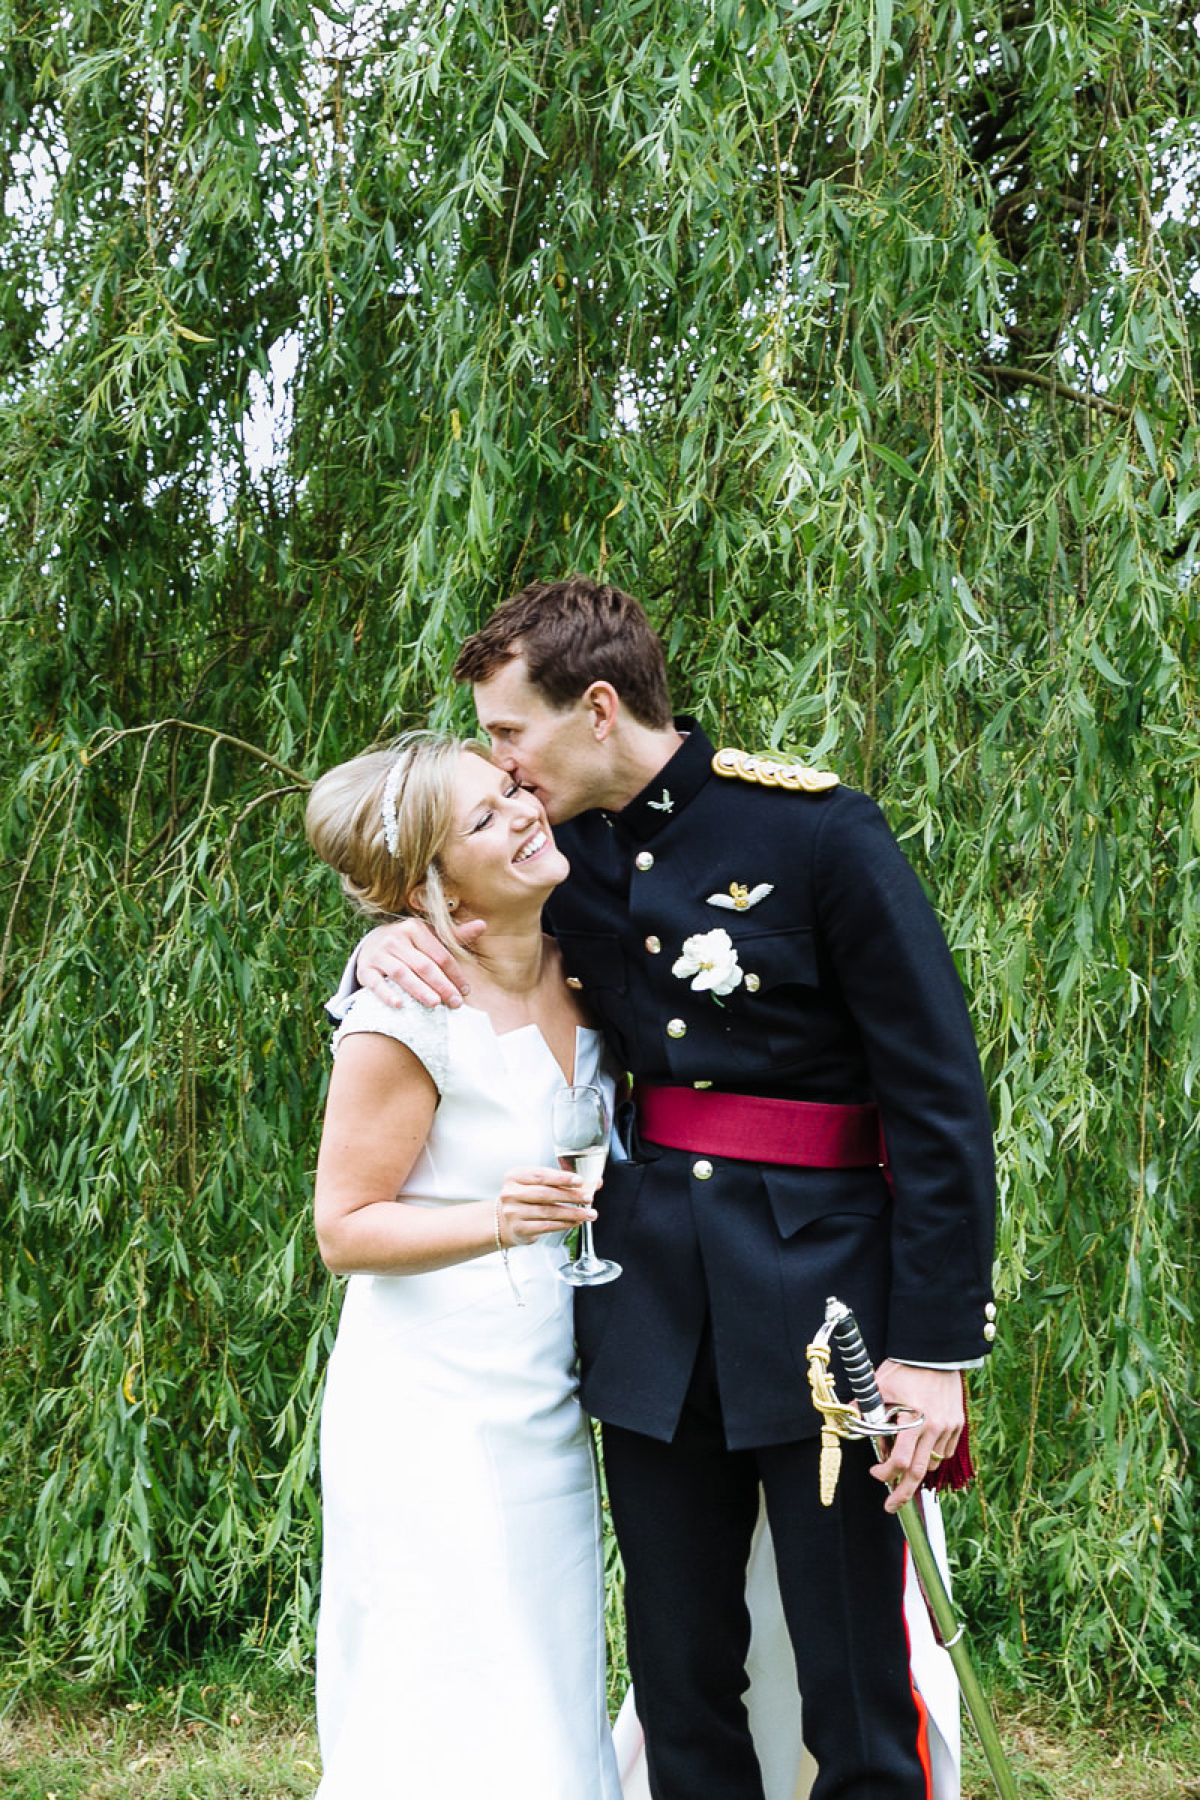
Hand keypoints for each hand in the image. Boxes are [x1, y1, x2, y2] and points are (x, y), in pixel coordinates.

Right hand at [358, 917, 483, 1008]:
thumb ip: (456, 934)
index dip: (454, 973)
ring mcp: (379, 954)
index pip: (439, 954)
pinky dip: (386, 994)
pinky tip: (399, 1004)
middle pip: (423, 965)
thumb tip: (483, 925)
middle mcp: (396, 939)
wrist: (372, 943)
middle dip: (441, 985)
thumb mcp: (430, 935)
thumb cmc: (409, 942)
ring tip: (435, 1004)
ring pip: (402, 974)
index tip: (465, 991)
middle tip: (455, 1003)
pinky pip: (376, 983)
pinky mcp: (365, 969)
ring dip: (419, 990)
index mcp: (415, 928)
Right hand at [496, 1167, 598, 1246]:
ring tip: (588, 1214)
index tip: (580, 1181)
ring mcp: (513, 1212)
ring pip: (548, 1212)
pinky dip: (564, 1224)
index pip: (541, 1175)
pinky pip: (547, 1226)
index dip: (562, 1178)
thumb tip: (594, 1183)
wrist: (505, 1221)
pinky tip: (575, 1222)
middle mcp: (511, 1193)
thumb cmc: (526, 1198)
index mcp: (515, 1176)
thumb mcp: (537, 1184)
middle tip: (588, 1198)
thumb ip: (562, 1181)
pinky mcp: (519, 1229)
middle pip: (546, 1194)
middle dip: (571, 1196)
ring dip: (572, 1213)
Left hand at [870, 1363, 964, 1512]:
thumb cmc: (905, 1367)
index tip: (876, 1474)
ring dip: (917, 1470)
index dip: (885, 1473)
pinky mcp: (958, 1424)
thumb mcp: (879, 1385)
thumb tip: (850, 1420)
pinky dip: (932, 1456)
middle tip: (891, 1505)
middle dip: (902, 1493)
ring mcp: (949, 1427)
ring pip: (933, 1463)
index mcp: (913, 1420)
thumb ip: (866, 1407)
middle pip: (918, 1472)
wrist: (935, 1352)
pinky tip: (921, 1449)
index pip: (899, 1461)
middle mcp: (934, 1427)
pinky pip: (946, 1451)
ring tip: (903, 1465)